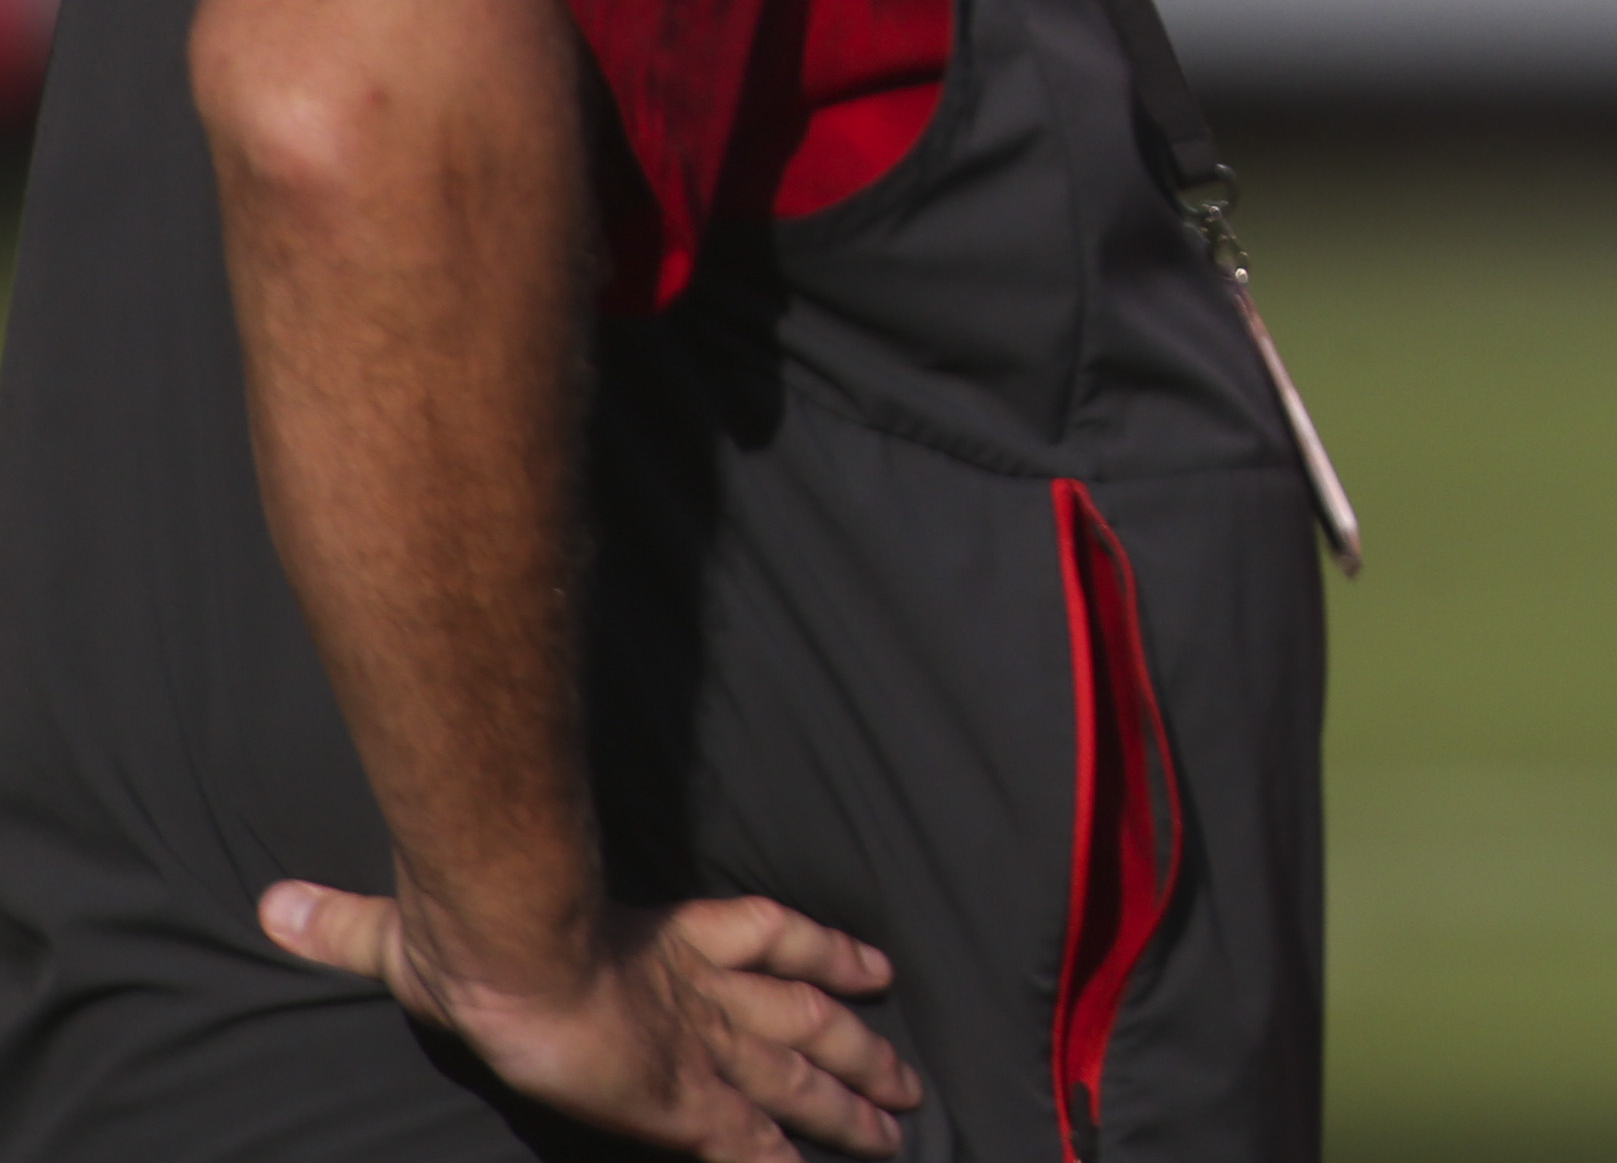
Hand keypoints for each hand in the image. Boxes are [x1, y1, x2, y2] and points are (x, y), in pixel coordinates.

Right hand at [261, 877, 924, 1160]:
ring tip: (906, 1124)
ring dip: (856, 1097)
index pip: (772, 937)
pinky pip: (757, 1141)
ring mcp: (704, 1044)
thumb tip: (278, 905)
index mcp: (667, 941)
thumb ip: (357, 925)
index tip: (875, 966)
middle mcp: (705, 991)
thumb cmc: (477, 930)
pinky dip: (791, 1159)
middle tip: (913, 1076)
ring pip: (806, 1072)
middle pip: (809, 1015)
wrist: (511, 946)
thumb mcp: (415, 930)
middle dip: (860, 1048)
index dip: (826, 950)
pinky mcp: (691, 1097)